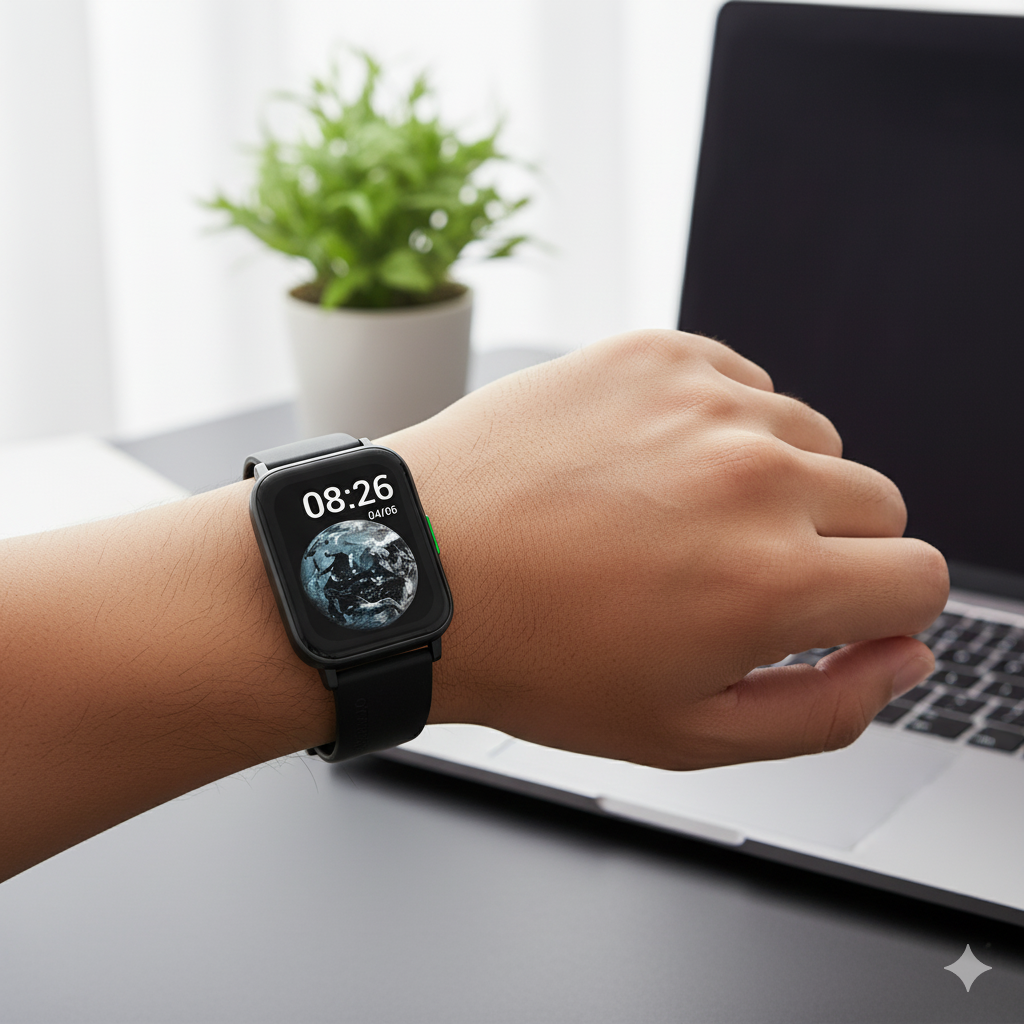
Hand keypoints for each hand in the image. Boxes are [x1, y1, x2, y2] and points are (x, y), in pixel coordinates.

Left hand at [385, 329, 946, 768]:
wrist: (416, 571)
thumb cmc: (533, 656)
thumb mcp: (683, 732)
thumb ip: (822, 710)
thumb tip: (902, 657)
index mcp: (771, 582)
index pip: (920, 579)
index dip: (882, 609)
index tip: (833, 613)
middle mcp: (752, 478)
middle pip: (878, 503)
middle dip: (830, 548)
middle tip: (735, 572)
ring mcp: (703, 402)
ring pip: (813, 437)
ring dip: (773, 480)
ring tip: (677, 518)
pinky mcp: (654, 354)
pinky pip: (742, 383)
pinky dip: (718, 425)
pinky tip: (647, 465)